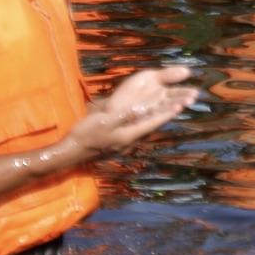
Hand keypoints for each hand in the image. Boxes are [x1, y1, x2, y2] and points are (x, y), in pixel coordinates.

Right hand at [68, 64, 197, 154]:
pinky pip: (138, 128)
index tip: (182, 105)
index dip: (167, 113)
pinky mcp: (119, 140)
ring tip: (171, 107)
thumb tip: (143, 107)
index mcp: (130, 134)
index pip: (153, 122)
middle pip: (153, 124)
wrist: (72, 151)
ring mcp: (125, 141)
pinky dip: (147, 119)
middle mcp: (131, 139)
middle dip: (167, 114)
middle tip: (182, 104)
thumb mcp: (105, 121)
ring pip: (147, 126)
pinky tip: (148, 114)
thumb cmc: (87, 134)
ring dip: (159, 116)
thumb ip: (124, 115)